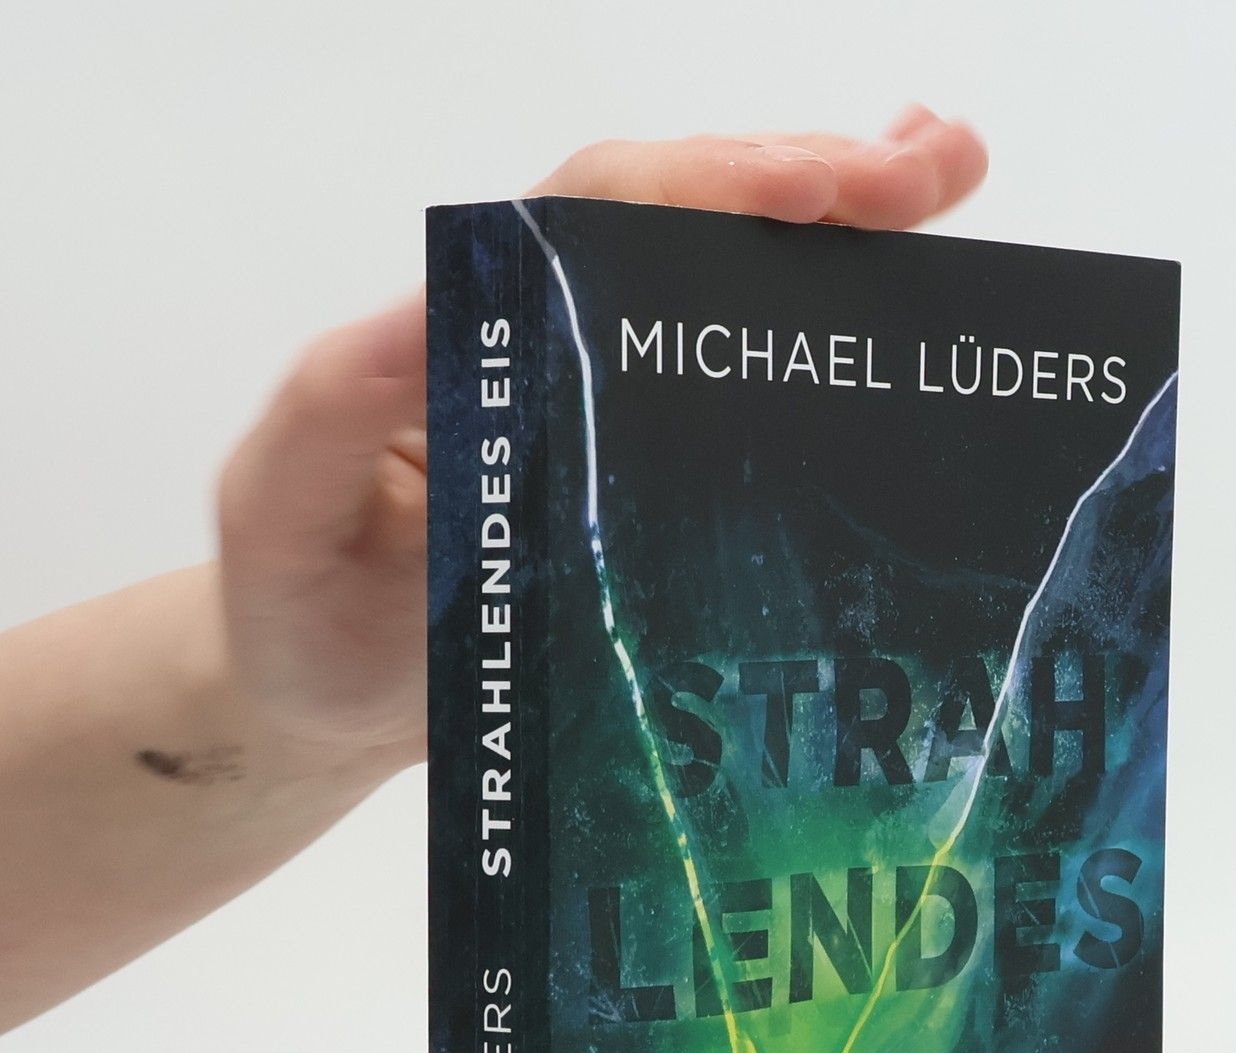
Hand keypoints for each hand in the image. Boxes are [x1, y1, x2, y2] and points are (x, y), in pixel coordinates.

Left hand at [213, 108, 988, 776]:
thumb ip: (331, 409)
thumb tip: (424, 312)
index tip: (812, 192)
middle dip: (812, 181)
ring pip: (727, 279)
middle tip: (935, 170)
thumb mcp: (281, 512)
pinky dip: (827, 318)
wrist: (317, 699)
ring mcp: (606, 407)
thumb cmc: (296, 614)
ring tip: (954, 176)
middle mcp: (549, 346)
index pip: (591, 222)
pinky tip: (910, 279)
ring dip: (843, 218)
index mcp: (472, 333)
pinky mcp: (647, 476)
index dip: (704, 192)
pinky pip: (744, 378)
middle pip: (683, 223)